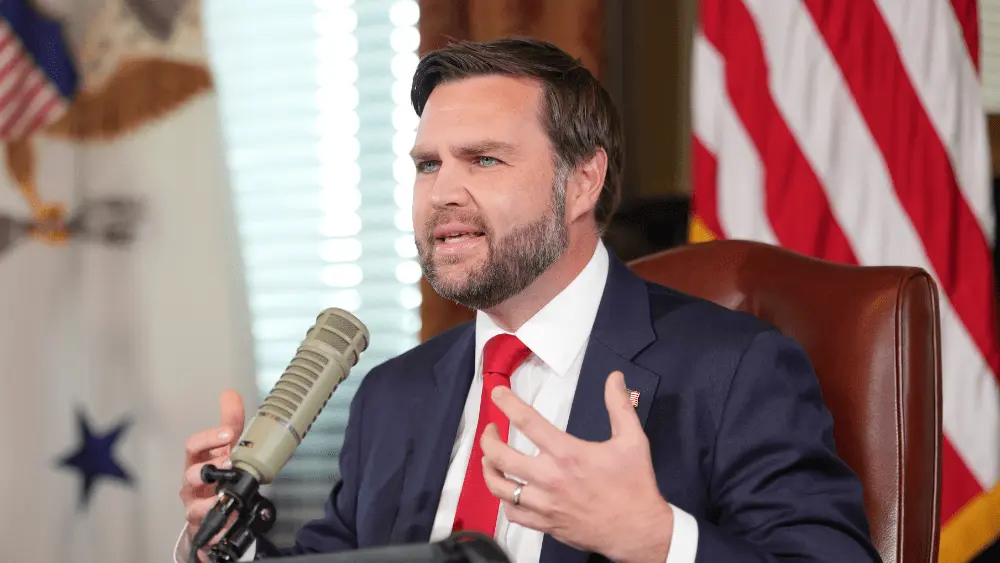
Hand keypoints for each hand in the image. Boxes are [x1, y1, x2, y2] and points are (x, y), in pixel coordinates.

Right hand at [179, 390, 244, 558]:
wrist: (212, 509)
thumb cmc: (217, 475)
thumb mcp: (225, 448)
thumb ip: (229, 422)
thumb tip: (230, 394)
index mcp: (197, 460)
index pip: (194, 445)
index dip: (209, 438)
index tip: (229, 432)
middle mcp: (191, 482)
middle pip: (192, 472)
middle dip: (210, 467)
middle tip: (230, 462)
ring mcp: (194, 503)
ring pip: (194, 500)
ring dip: (212, 495)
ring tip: (227, 491)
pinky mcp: (200, 522)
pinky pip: (205, 521)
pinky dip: (218, 518)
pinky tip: (231, 514)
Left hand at [481, 371, 673, 562]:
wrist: (638, 531)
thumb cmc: (634, 485)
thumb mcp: (633, 440)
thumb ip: (620, 405)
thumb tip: (615, 377)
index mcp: (567, 454)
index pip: (527, 422)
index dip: (507, 403)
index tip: (497, 392)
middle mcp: (549, 478)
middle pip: (501, 456)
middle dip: (488, 439)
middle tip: (491, 429)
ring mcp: (544, 504)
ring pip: (500, 487)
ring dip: (489, 469)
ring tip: (490, 458)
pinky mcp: (545, 524)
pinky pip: (513, 513)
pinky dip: (505, 500)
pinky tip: (508, 491)